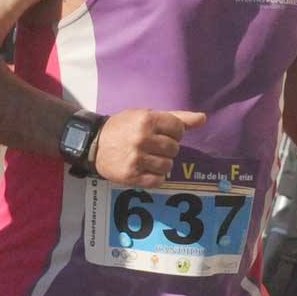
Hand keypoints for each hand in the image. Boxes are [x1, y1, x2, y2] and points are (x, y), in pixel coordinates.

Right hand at [92, 109, 206, 186]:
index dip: (174, 132)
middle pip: (174, 148)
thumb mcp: (145, 115)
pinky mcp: (131, 175)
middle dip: (167, 148)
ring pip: (168, 166)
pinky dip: (155, 177)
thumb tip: (203, 118)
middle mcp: (142, 138)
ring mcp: (136, 158)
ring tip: (148, 159)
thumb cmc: (123, 127)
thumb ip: (176, 117)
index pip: (178, 129)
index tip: (162, 134)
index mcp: (146, 120)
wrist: (93, 143)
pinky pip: (157, 180)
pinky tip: (145, 170)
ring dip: (162, 164)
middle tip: (152, 147)